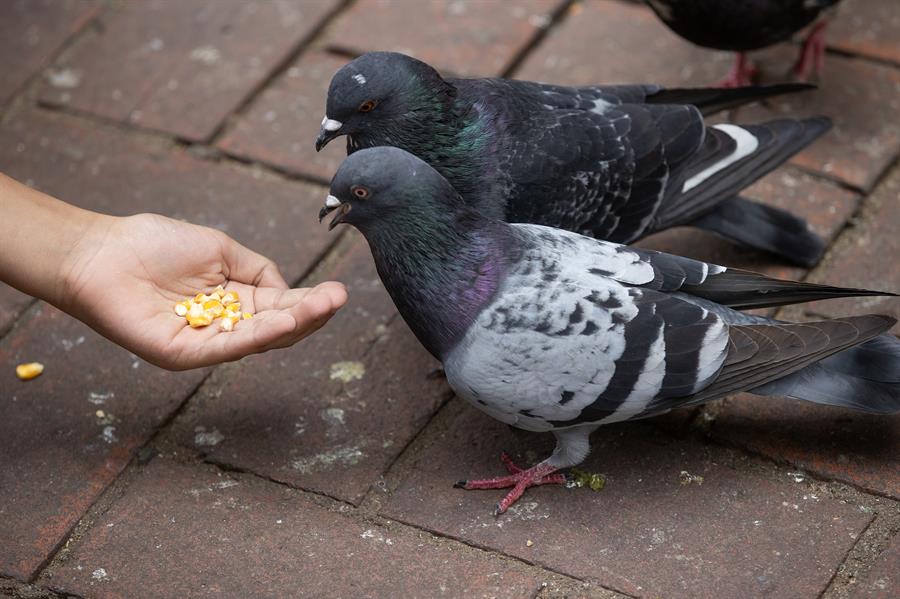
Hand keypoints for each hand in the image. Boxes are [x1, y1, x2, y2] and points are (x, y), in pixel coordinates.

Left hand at [60, 213, 346, 369]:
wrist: (102, 252)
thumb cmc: (155, 244)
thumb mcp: (221, 249)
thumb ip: (258, 270)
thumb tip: (287, 293)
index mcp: (236, 300)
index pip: (281, 306)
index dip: (310, 301)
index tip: (337, 292)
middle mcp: (226, 325)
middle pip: (278, 328)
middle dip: (311, 314)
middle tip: (337, 299)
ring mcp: (207, 342)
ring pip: (260, 341)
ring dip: (294, 325)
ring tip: (321, 308)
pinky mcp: (185, 354)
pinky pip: (229, 348)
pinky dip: (260, 336)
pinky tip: (284, 322)